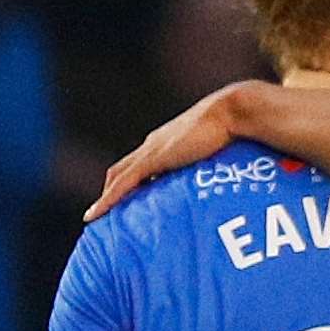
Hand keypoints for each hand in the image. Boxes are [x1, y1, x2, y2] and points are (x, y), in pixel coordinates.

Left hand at [84, 87, 236, 220]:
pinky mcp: (154, 158)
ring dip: (106, 197)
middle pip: (121, 169)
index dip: (129, 179)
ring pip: (117, 177)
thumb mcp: (218, 148)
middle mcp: (154, 144)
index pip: (139, 163)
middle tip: (106, 211)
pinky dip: (108, 199)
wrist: (231, 112)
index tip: (128, 198)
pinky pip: (123, 183)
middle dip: (111, 189)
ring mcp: (152, 150)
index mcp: (167, 141)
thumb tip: (222, 180)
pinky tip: (96, 215)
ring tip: (95, 218)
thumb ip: (212, 161)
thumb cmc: (234, 127)